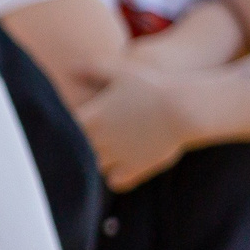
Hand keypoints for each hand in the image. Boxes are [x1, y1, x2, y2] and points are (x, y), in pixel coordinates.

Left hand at [79, 65, 192, 190]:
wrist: (184, 108)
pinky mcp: (135, 168)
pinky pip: (115, 182)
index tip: (79, 123)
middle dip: (82, 146)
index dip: (69, 128)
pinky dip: (116, 177)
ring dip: (98, 161)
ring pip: (94, 167)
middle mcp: (99, 140)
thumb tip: (70, 67)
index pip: (65, 130)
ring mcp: (116, 156)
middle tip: (94, 139)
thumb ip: (93, 69)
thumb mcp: (122, 72)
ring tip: (109, 152)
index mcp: (92, 118)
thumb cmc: (154, 86)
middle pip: (77, 151)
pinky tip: (123, 167)